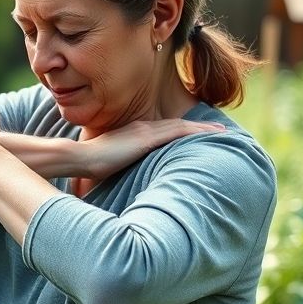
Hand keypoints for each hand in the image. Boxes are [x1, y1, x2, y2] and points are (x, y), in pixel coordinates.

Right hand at [81, 118, 226, 179]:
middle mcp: (143, 128)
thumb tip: (124, 178)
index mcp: (135, 133)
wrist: (80, 158)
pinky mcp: (146, 139)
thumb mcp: (110, 162)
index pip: (165, 130)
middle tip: (220, 130)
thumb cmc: (90, 165)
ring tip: (222, 131)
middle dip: (199, 127)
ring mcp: (145, 131)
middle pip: (177, 125)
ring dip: (203, 129)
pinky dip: (195, 132)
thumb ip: (121, 164)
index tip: (200, 133)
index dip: (184, 130)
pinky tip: (209, 134)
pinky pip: (177, 133)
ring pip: (181, 127)